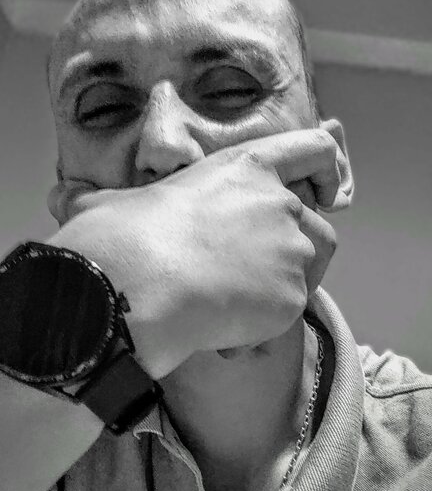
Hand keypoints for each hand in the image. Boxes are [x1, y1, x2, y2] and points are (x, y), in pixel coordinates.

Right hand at [51, 129, 341, 377]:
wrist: (138, 285)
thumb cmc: (123, 237)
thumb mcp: (113, 205)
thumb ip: (106, 203)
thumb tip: (60, 198)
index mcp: (245, 169)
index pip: (311, 149)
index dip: (324, 169)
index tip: (322, 190)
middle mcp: (279, 203)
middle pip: (317, 231)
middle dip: (293, 262)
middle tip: (252, 287)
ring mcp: (290, 250)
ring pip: (306, 278)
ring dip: (279, 296)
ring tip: (234, 316)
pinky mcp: (292, 297)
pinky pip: (284, 321)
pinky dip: (258, 334)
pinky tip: (220, 340)